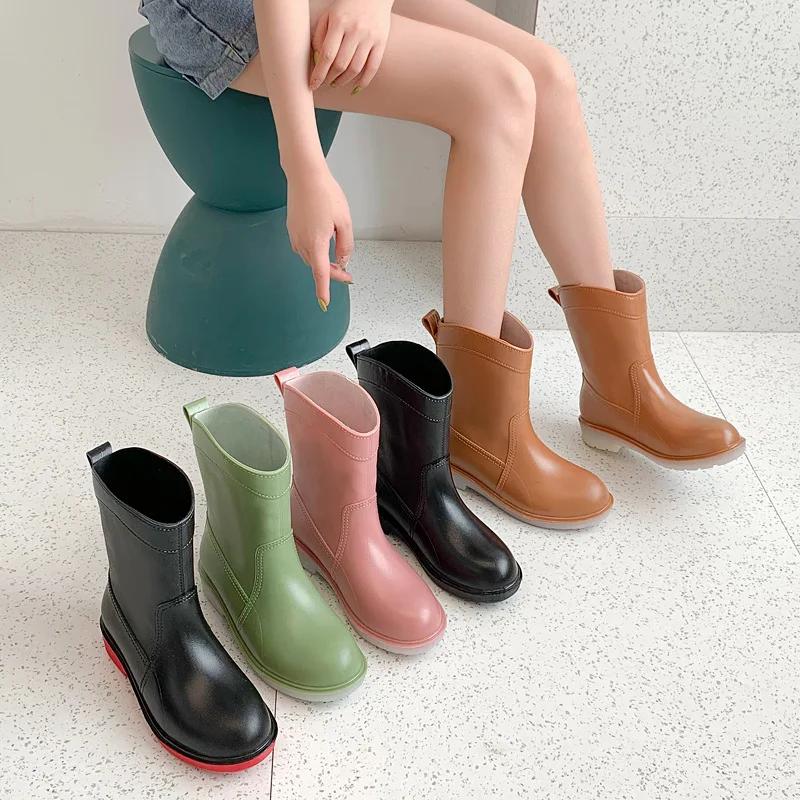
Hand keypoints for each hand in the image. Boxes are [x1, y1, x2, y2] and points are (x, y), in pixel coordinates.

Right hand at [286, 165, 353, 308]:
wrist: (304, 175)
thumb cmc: (325, 194)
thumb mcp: (345, 221)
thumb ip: (345, 245)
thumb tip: (342, 261)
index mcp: (316, 243)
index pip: (320, 274)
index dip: (323, 290)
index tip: (324, 304)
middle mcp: (302, 243)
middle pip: (317, 267)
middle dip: (333, 272)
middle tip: (348, 274)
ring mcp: (294, 236)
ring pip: (311, 258)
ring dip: (324, 262)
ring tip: (339, 259)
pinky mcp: (292, 229)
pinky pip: (305, 247)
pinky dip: (315, 251)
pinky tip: (324, 243)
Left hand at [310, 0, 391, 92]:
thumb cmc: (347, 6)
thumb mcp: (329, 15)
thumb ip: (320, 36)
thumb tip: (317, 61)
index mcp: (339, 22)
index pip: (327, 55)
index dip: (319, 73)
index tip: (313, 85)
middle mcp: (355, 30)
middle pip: (341, 64)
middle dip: (330, 78)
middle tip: (326, 82)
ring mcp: (370, 37)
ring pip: (355, 69)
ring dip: (344, 81)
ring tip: (337, 83)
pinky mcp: (381, 43)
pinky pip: (372, 68)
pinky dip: (363, 81)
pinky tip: (355, 87)